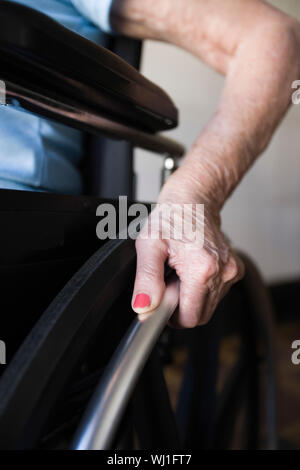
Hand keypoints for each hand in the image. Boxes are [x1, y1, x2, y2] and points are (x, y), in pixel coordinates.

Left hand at [131, 166, 243, 327]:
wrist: (193, 199)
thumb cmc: (172, 217)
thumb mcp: (148, 245)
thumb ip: (146, 280)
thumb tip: (144, 307)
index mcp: (202, 268)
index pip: (188, 318)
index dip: (169, 313)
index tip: (160, 294)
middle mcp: (222, 272)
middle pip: (199, 316)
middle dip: (180, 305)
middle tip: (169, 279)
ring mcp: (232, 272)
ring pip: (207, 307)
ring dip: (190, 297)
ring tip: (180, 271)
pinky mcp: (236, 271)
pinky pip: (216, 295)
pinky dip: (201, 289)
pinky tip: (192, 269)